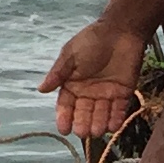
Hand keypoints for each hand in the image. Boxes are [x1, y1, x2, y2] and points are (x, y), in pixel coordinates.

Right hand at [39, 23, 148, 138]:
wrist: (121, 30)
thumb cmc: (92, 40)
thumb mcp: (70, 55)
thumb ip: (58, 74)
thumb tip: (40, 89)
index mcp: (73, 84)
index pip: (66, 105)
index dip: (64, 117)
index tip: (63, 129)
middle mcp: (88, 92)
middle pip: (83, 113)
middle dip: (82, 123)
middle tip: (82, 132)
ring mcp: (106, 94)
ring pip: (101, 114)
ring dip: (98, 124)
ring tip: (97, 131)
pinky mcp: (123, 93)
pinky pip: (119, 110)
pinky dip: (116, 119)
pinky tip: (113, 126)